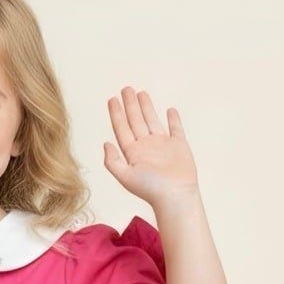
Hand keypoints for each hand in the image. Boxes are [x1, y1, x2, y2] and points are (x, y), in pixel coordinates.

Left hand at [103, 86, 198, 205]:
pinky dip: (173, 119)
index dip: (116, 113)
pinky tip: (170, 110)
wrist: (175, 195)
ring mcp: (163, 145)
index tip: (112, 99)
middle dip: (130, 104)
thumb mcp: (125, 176)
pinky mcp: (179, 146)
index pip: (121, 128)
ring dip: (147, 107)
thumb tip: (105, 143)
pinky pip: (176, 128)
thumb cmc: (150, 189)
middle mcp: (146, 146)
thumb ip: (113, 161)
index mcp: (132, 152)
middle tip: (126, 88)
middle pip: (135, 120)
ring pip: (152, 120)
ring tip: (141, 93)